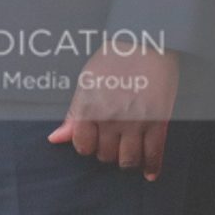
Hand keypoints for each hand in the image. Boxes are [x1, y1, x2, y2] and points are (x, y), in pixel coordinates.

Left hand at [48, 46, 177, 178]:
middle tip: (115, 141)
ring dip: (127, 160)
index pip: (84, 146)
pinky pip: (154, 152)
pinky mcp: (158, 120)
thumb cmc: (114, 57)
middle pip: (105, 155)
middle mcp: (110, 119)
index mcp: (89, 109)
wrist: (148, 40)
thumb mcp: (87, 82)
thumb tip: (55, 138)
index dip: (89, 145)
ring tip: (130, 152)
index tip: (96, 139)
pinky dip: (152, 166)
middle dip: (108, 151)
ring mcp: (135, 122)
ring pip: (127, 159)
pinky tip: (150, 174)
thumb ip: (74, 113)